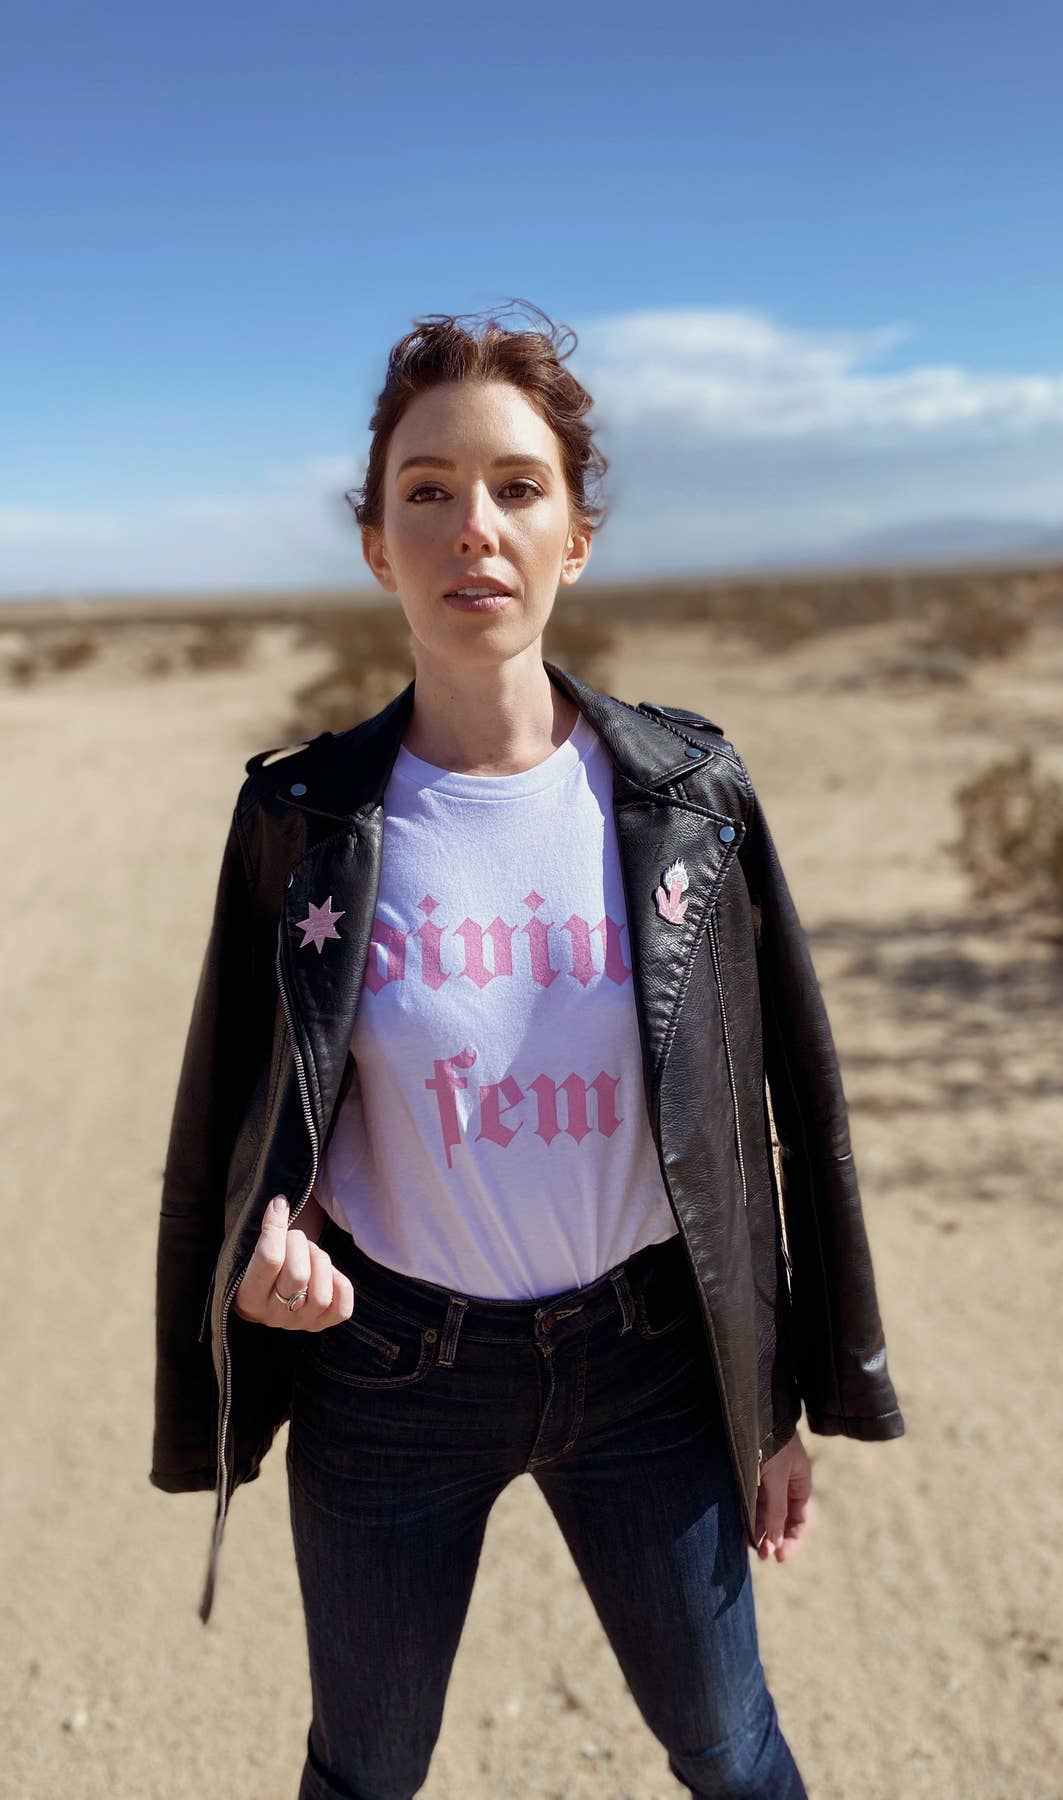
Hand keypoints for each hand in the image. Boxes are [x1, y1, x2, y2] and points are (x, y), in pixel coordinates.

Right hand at [232, 1194, 355, 1329]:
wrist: (269, 1291)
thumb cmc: (260, 1262)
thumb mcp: (252, 1247)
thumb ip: (266, 1230)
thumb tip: (280, 1203)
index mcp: (247, 1298)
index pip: (269, 1260)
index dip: (277, 1226)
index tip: (280, 1204)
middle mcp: (272, 1316)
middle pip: (298, 1276)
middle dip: (300, 1244)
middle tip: (295, 1237)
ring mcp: (299, 1323)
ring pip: (321, 1295)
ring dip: (321, 1262)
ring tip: (312, 1253)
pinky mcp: (322, 1324)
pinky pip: (342, 1309)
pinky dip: (341, 1285)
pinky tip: (329, 1272)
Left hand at [754, 1429, 813, 1563]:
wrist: (752, 1412)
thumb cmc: (770, 1443)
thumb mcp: (776, 1479)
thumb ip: (776, 1511)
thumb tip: (776, 1542)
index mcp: (800, 1482)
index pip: (799, 1519)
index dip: (790, 1540)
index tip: (778, 1557)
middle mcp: (786, 1483)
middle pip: (782, 1517)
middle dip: (773, 1537)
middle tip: (761, 1555)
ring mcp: (769, 1478)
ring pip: (766, 1511)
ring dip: (760, 1529)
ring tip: (750, 1546)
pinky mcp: (752, 1474)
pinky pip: (753, 1500)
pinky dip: (750, 1515)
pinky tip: (743, 1528)